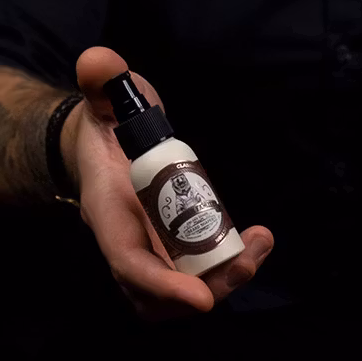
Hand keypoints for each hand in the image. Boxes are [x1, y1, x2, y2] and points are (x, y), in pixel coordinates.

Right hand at [64, 46, 272, 319]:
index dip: (162, 284)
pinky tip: (258, 239)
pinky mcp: (180, 252)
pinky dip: (232, 265)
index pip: (129, 263)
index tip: (201, 297)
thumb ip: (104, 83)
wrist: (111, 150)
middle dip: (208, 287)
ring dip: (228, 279)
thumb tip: (100, 63)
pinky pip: (203, 274)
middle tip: (246, 260)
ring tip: (261, 243)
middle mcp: (133, 246)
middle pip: (162, 297)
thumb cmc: (111, 130)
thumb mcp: (108, 101)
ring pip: (188, 291)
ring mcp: (158, 254)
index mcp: (110, 217)